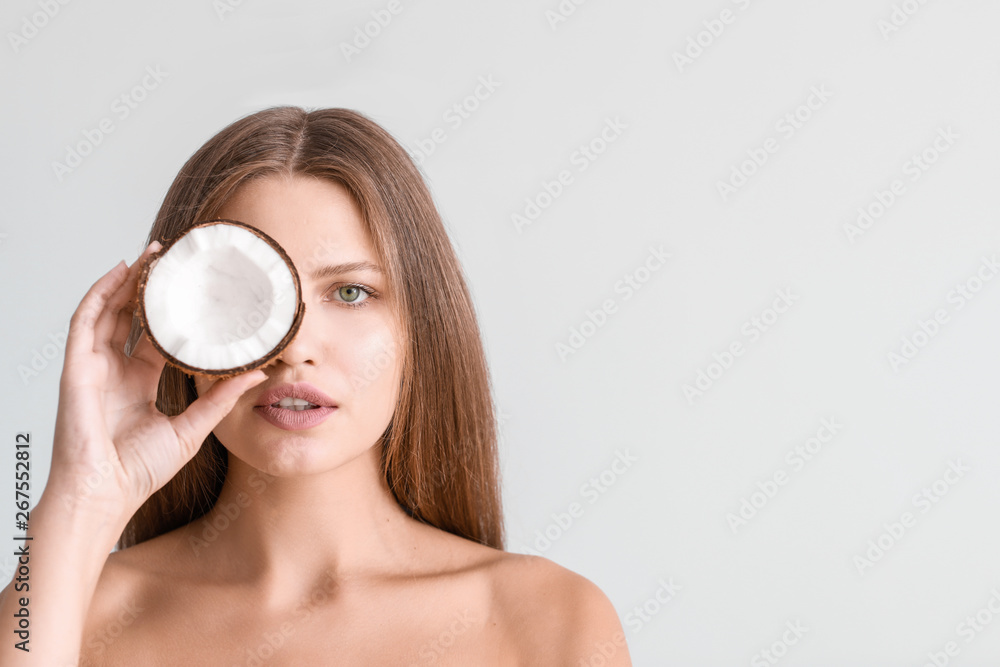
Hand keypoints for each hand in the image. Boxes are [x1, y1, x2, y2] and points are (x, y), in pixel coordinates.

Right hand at [45, 242, 266, 525]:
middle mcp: (116, 371)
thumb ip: (221, 399)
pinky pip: (85, 321)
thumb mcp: (192, 428)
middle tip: (174, 258)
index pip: (157, 338)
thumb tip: (257, 374)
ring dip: (127, 281)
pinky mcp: (77, 368)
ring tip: (151, 254)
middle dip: (150, 287)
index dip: (174, 313)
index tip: (196, 290)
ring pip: (109, 311)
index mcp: (139, 383)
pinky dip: (99, 294)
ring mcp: (94, 367)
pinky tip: (119, 272)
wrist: (106, 494)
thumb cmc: (140, 471)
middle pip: (131, 317)